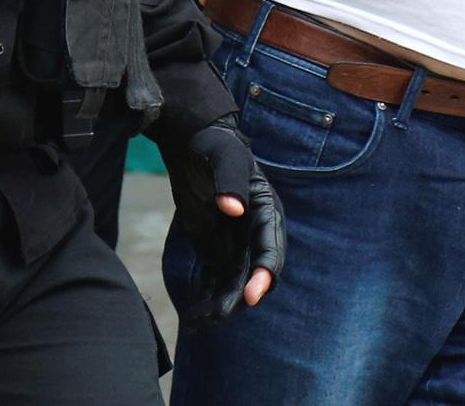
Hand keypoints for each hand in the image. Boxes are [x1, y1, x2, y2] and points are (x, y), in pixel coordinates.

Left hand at [164, 115, 285, 327]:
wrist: (193, 143)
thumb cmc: (214, 145)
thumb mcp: (223, 156)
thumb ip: (230, 179)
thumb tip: (234, 209)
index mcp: (265, 210)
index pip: (271, 249)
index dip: (264, 274)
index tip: (252, 295)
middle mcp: (255, 232)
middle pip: (254, 273)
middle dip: (240, 296)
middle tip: (220, 314)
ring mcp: (236, 243)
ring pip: (235, 282)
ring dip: (222, 303)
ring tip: (200, 320)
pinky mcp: (216, 249)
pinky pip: (215, 280)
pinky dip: (207, 299)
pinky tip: (193, 316)